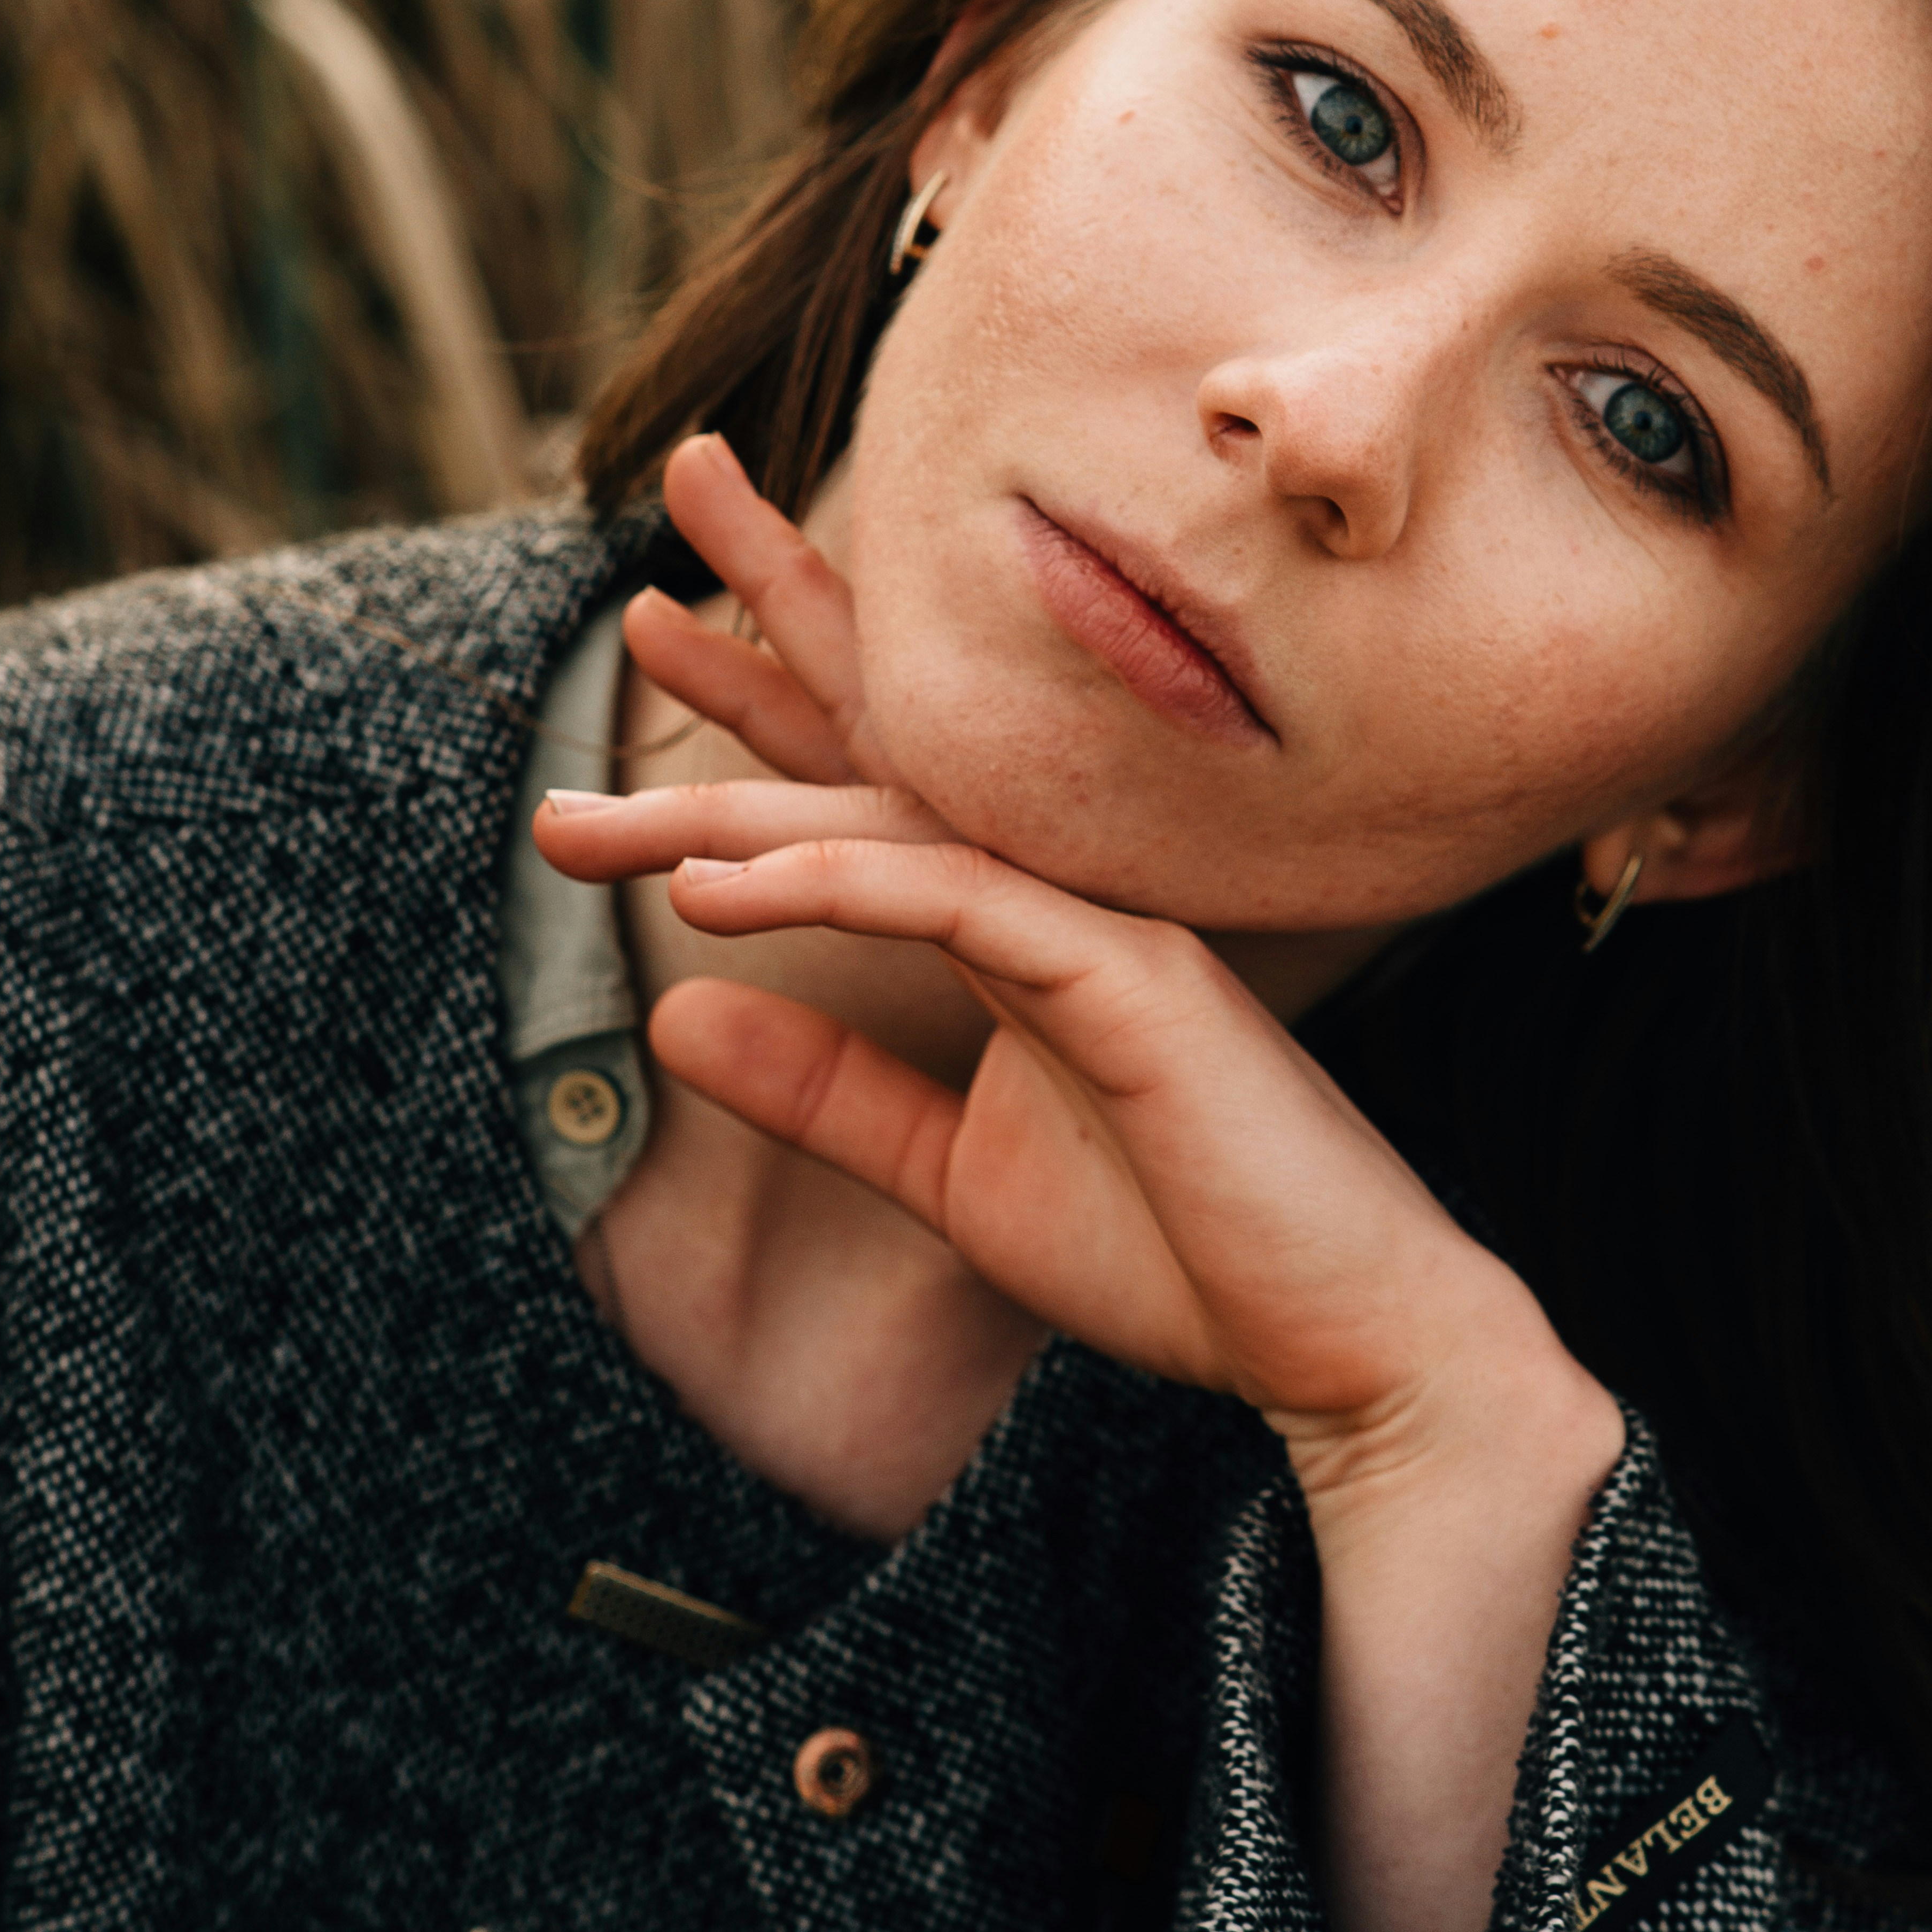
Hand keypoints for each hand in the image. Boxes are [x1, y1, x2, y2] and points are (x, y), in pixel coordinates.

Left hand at [538, 438, 1611, 1496]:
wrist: (1337, 1348)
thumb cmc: (1178, 1252)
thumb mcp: (950, 1170)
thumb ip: (824, 1091)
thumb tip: (670, 1020)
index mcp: (1025, 915)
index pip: (876, 780)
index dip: (771, 699)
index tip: (658, 627)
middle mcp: (1063, 884)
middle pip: (885, 740)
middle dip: (764, 646)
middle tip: (643, 582)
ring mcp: (1104, 914)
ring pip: (893, 816)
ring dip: (736, 803)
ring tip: (594, 814)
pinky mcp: (1131, 973)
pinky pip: (953, 900)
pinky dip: (830, 884)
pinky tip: (713, 891)